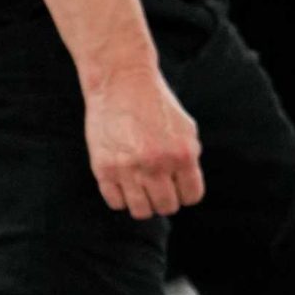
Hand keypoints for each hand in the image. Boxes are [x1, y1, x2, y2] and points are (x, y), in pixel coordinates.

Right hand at [84, 64, 203, 219]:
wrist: (121, 83)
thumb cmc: (156, 106)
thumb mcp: (186, 130)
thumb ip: (189, 161)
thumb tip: (187, 190)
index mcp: (183, 155)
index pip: (191, 197)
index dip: (185, 193)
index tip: (177, 185)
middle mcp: (157, 164)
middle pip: (167, 207)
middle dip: (165, 199)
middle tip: (158, 186)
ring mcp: (128, 168)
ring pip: (141, 211)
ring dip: (144, 203)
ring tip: (141, 188)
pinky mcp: (103, 169)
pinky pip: (116, 203)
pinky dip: (121, 198)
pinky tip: (124, 182)